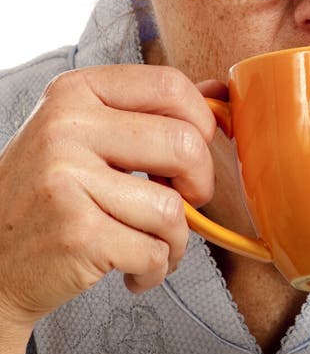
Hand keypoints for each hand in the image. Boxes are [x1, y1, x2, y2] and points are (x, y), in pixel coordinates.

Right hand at [0, 65, 217, 333]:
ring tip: (154, 244)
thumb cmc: (47, 192)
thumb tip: (217, 93)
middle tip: (185, 200)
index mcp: (75, 92)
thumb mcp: (82, 130)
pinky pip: (153, 250)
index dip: (201, 119)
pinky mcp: (75, 234)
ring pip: (172, 208)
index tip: (201, 145)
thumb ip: (143, 110)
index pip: (169, 84)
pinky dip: (155, 269)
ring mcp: (67, 179)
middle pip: (183, 143)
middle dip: (201, 182)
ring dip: (176, 238)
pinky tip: (133, 268)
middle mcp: (66, 127)